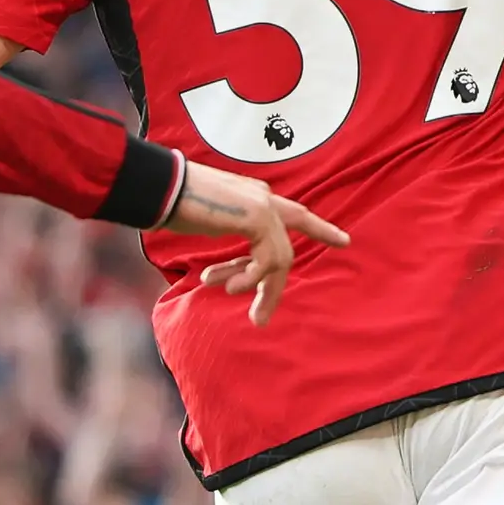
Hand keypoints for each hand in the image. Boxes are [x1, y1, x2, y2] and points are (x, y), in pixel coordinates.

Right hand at [166, 161, 348, 323]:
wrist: (159, 186)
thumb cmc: (172, 202)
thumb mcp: (208, 221)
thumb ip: (228, 232)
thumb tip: (232, 262)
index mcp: (254, 196)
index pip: (295, 214)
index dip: (320, 229)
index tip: (344, 241)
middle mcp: (264, 198)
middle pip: (283, 251)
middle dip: (274, 288)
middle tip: (259, 318)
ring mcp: (263, 206)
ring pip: (279, 259)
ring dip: (262, 290)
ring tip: (244, 308)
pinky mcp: (257, 216)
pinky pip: (268, 259)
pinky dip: (252, 279)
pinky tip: (232, 287)